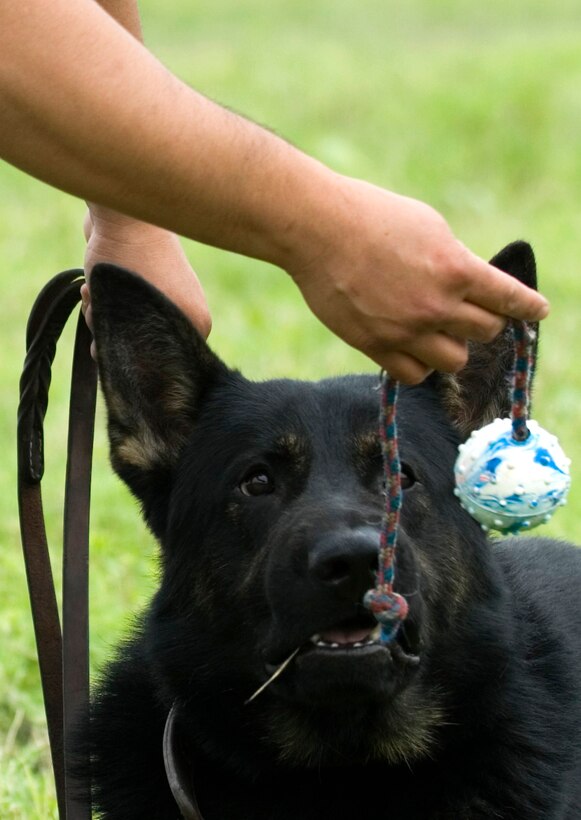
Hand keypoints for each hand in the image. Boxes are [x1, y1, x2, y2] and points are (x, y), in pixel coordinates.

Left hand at [82, 207, 210, 354]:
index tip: (112, 331)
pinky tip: (91, 284)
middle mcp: (186, 310)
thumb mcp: (130, 313)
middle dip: (110, 329)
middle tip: (101, 306)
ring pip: (124, 322)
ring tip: (94, 290)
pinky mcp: (145, 278)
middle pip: (139, 342)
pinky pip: (120, 303)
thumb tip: (106, 360)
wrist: (122, 210)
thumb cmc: (129, 261)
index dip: (129, 352)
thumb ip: (125, 343)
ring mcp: (166, 292)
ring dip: (100, 311)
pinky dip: (101, 297)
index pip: (159, 360)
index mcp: (197, 323)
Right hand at [287, 177, 548, 382]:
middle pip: (486, 332)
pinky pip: (415, 374)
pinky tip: (412, 347)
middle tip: (469, 313)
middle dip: (483, 322)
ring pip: (454, 361)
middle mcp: (436, 305)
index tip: (538, 312)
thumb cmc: (372, 216)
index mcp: (455, 269)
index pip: (508, 299)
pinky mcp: (376, 346)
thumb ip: (455, 261)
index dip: (528, 307)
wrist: (318, 229)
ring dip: (452, 347)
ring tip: (436, 332)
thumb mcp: (429, 226)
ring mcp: (406, 330)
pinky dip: (420, 364)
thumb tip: (469, 288)